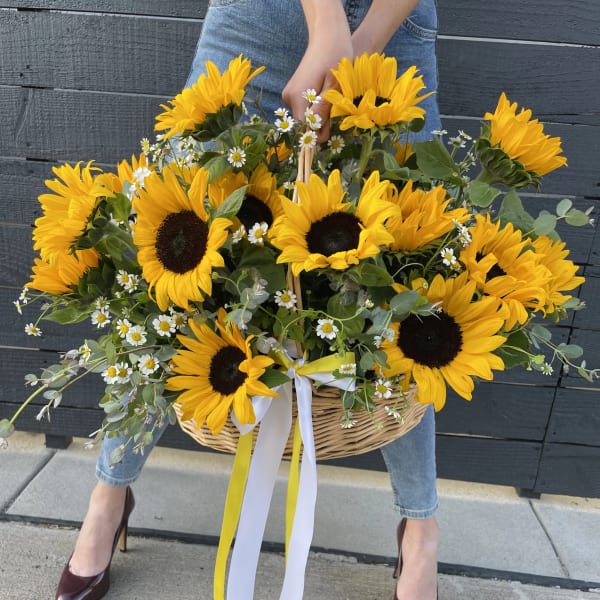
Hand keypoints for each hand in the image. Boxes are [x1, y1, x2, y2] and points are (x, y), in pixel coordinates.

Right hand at [282, 4, 352, 141]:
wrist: (327, 35)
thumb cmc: (335, 56)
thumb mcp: (335, 85)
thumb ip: (324, 110)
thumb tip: (318, 135)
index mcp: (297, 98)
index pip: (305, 131)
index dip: (320, 134)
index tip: (334, 127)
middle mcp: (288, 98)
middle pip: (304, 126)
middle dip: (320, 125)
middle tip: (337, 113)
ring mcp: (289, 95)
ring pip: (305, 118)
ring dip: (320, 116)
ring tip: (334, 102)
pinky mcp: (294, 92)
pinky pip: (305, 109)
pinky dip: (317, 109)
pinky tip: (327, 98)